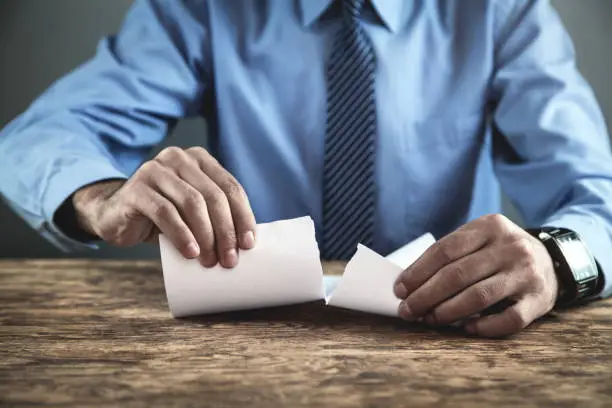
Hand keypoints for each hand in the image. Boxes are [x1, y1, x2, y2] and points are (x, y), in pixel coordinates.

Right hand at [73, 146, 255, 267]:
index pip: (230, 187)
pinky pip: (165, 212)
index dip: (243, 217)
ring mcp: (155, 169)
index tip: (249, 244)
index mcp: (199, 159)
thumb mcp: (192, 212)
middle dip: (226, 231)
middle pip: (214, 196)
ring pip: (192, 202)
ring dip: (206, 235)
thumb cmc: (161, 217)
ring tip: (210, 261)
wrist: (115, 217)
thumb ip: (214, 216)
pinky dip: (182, 234)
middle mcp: (179, 158)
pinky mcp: (136, 188)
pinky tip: (191, 252)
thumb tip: (245, 244)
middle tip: (230, 260)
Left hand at [393, 214, 558, 336]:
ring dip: (447, 312)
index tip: (399, 289)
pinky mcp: (539, 299)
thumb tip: (410, 283)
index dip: (418, 272)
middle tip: (407, 310)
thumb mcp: (479, 239)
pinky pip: (508, 319)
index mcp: (489, 226)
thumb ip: (450, 254)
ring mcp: (526, 273)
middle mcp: (510, 247)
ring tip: (428, 319)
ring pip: (479, 296)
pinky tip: (465, 328)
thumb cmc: (499, 252)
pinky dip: (484, 327)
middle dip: (425, 295)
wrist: (553, 260)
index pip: (444, 250)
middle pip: (457, 274)